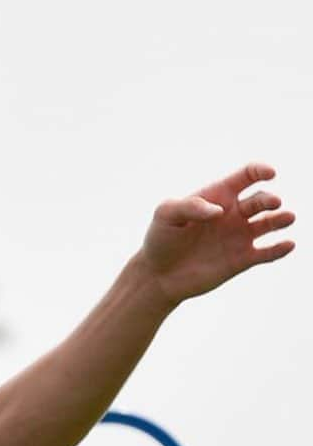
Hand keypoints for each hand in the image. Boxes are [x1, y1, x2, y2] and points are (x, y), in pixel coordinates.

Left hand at [140, 162, 295, 305]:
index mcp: (218, 196)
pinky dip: (280, 249)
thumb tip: (219, 210)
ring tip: (287, 218)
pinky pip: (267, 253)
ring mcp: (240, 236)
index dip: (260, 171)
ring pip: (271, 223)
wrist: (157, 274)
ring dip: (282, 219)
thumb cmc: (160, 239)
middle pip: (262, 199)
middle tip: (272, 203)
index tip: (269, 173)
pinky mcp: (242, 260)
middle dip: (270, 199)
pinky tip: (287, 245)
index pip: (247, 176)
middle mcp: (234, 214)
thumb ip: (189, 206)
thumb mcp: (166, 214)